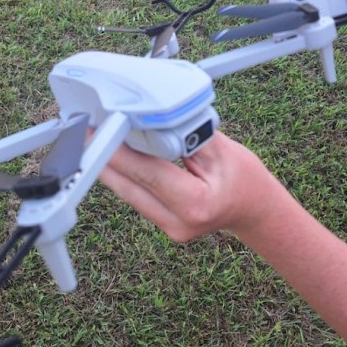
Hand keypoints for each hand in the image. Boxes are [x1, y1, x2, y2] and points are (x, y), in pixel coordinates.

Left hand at [99, 132, 287, 241]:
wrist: (255, 210)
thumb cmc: (246, 180)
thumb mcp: (223, 150)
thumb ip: (188, 136)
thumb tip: (157, 118)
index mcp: (196, 204)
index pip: (148, 174)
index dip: (121, 152)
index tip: (102, 132)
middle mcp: (178, 222)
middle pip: (128, 187)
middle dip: (106, 158)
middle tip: (90, 130)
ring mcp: (168, 228)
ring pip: (128, 193)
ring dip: (113, 166)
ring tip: (101, 138)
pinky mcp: (162, 224)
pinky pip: (136, 196)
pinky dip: (128, 175)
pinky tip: (118, 155)